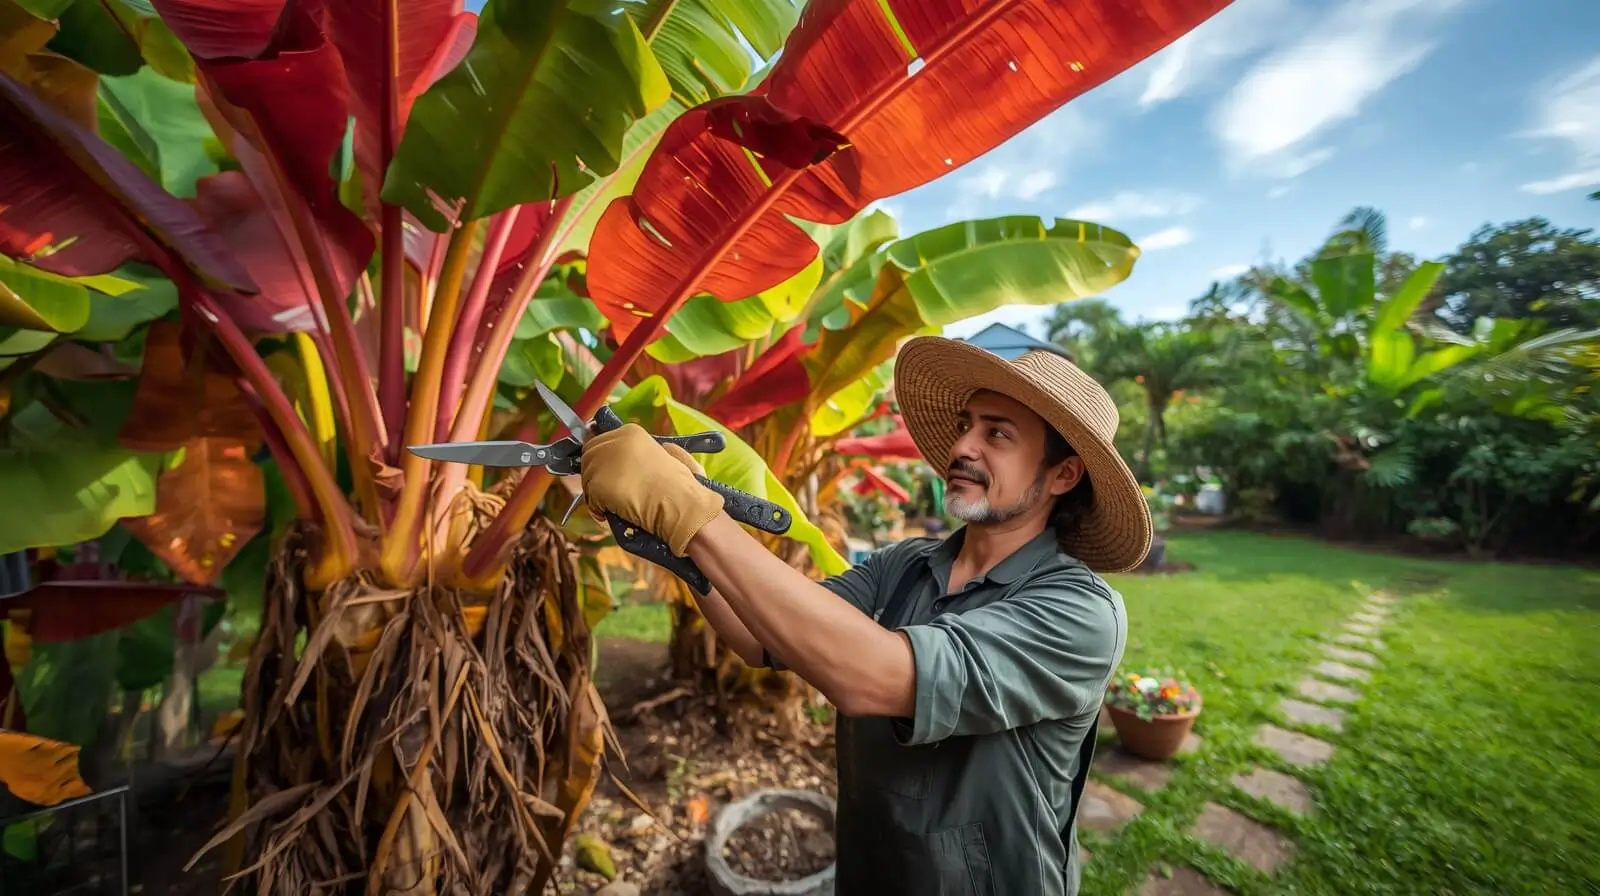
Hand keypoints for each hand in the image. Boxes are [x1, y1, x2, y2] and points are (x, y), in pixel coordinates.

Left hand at [579, 424, 722, 555]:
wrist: (678, 502)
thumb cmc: (680, 484)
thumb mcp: (666, 454)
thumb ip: (642, 452)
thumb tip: (639, 456)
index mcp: (630, 431)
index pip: (600, 442)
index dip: (605, 462)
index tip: (616, 476)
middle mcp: (612, 441)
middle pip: (589, 458)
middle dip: (598, 477)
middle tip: (616, 493)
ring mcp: (603, 462)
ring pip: (588, 481)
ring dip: (599, 495)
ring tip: (619, 505)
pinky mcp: (597, 484)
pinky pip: (590, 501)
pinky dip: (600, 510)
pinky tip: (617, 512)